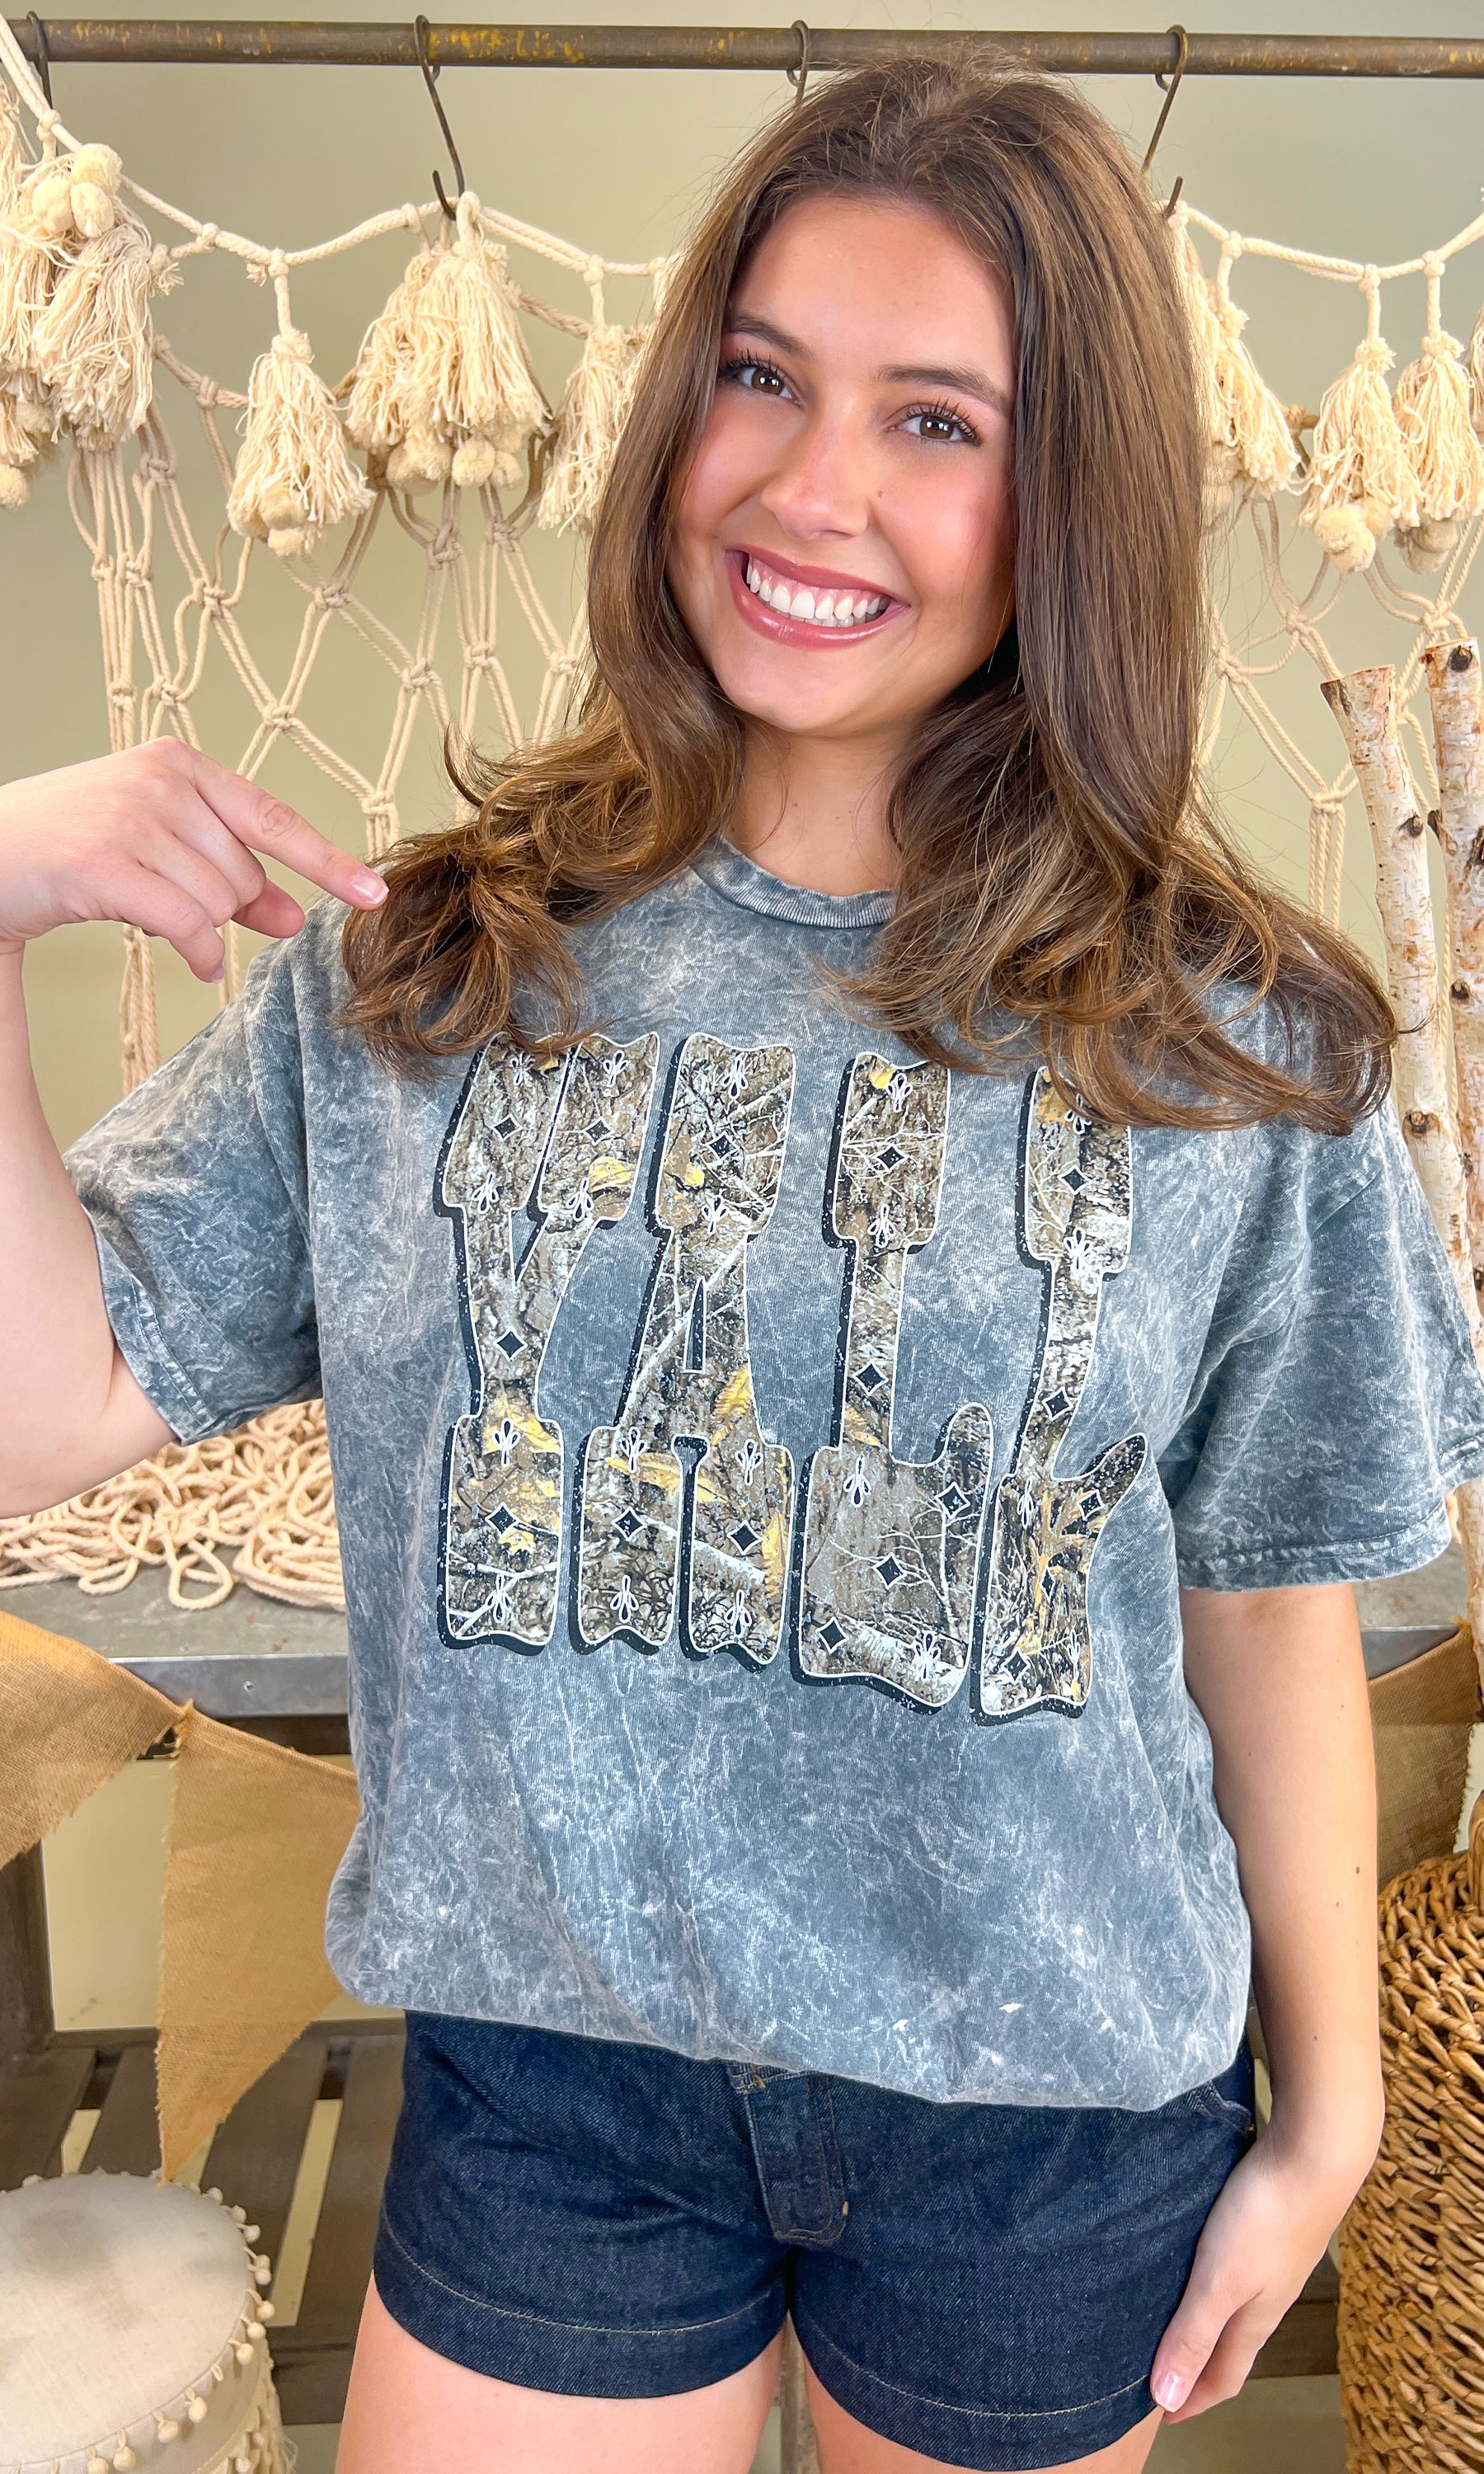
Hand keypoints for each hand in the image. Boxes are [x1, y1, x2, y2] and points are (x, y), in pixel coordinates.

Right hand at [0, 739, 386, 981]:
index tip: (373, 895)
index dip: (328, 861)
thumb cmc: (70, 850)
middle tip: (182, 913)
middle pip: (243, 872)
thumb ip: (228, 877)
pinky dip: (200, 953)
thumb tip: (293, 916)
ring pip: (218, 901)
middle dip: (229, 909)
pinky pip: (188, 924)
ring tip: (178, 938)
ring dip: (208, 936)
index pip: (272, 818)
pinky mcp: (106, 862)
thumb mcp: (155, 849)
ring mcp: (131, 817)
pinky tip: (196, 964)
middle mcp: (160, 781)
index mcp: (179, 764)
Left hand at [1149, 2107, 1381, 2419]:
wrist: (1316, 2153)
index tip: (1160, 2412)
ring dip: (1208, 2324)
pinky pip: (1241, 2270)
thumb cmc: (1265, 2217)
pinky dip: (1218, 2283)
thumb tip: (1167, 2399)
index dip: (1192, 2399)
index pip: (1222, 2377)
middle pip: (1231, 2347)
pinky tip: (1203, 2262)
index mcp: (1254, 2319)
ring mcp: (1274, 2262)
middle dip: (1199, 2367)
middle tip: (1162, 2374)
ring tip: (1176, 2321)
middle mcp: (1268, 2297)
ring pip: (1238, 2308)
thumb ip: (1193, 2334)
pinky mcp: (1273, 2227)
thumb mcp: (1219, 2281)